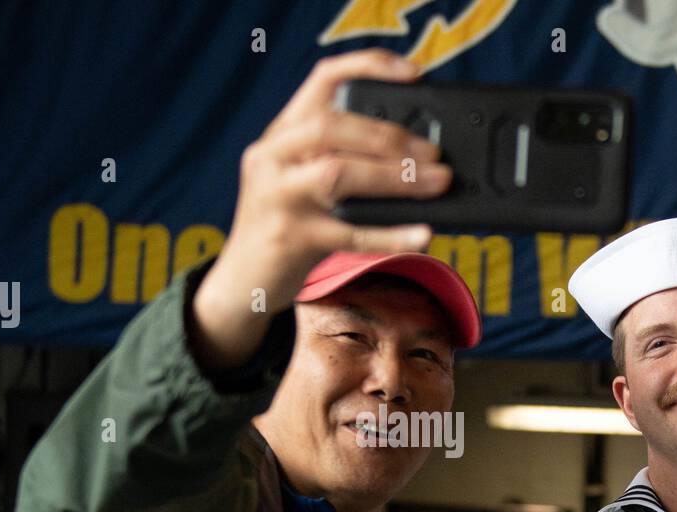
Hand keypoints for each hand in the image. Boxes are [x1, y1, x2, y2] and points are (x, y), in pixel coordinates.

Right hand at [191, 48, 451, 368]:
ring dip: (396, 177)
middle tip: (434, 155)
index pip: (323, 79)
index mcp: (280, 133)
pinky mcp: (290, 238)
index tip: (413, 74)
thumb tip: (415, 154)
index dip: (370, 67)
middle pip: (333, 127)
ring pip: (340, 174)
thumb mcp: (300, 179)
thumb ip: (338, 158)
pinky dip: (391, 234)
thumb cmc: (285, 225)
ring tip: (435, 183)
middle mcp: (272, 156)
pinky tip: (421, 234)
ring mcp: (277, 197)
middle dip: (391, 137)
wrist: (241, 280)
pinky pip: (350, 233)